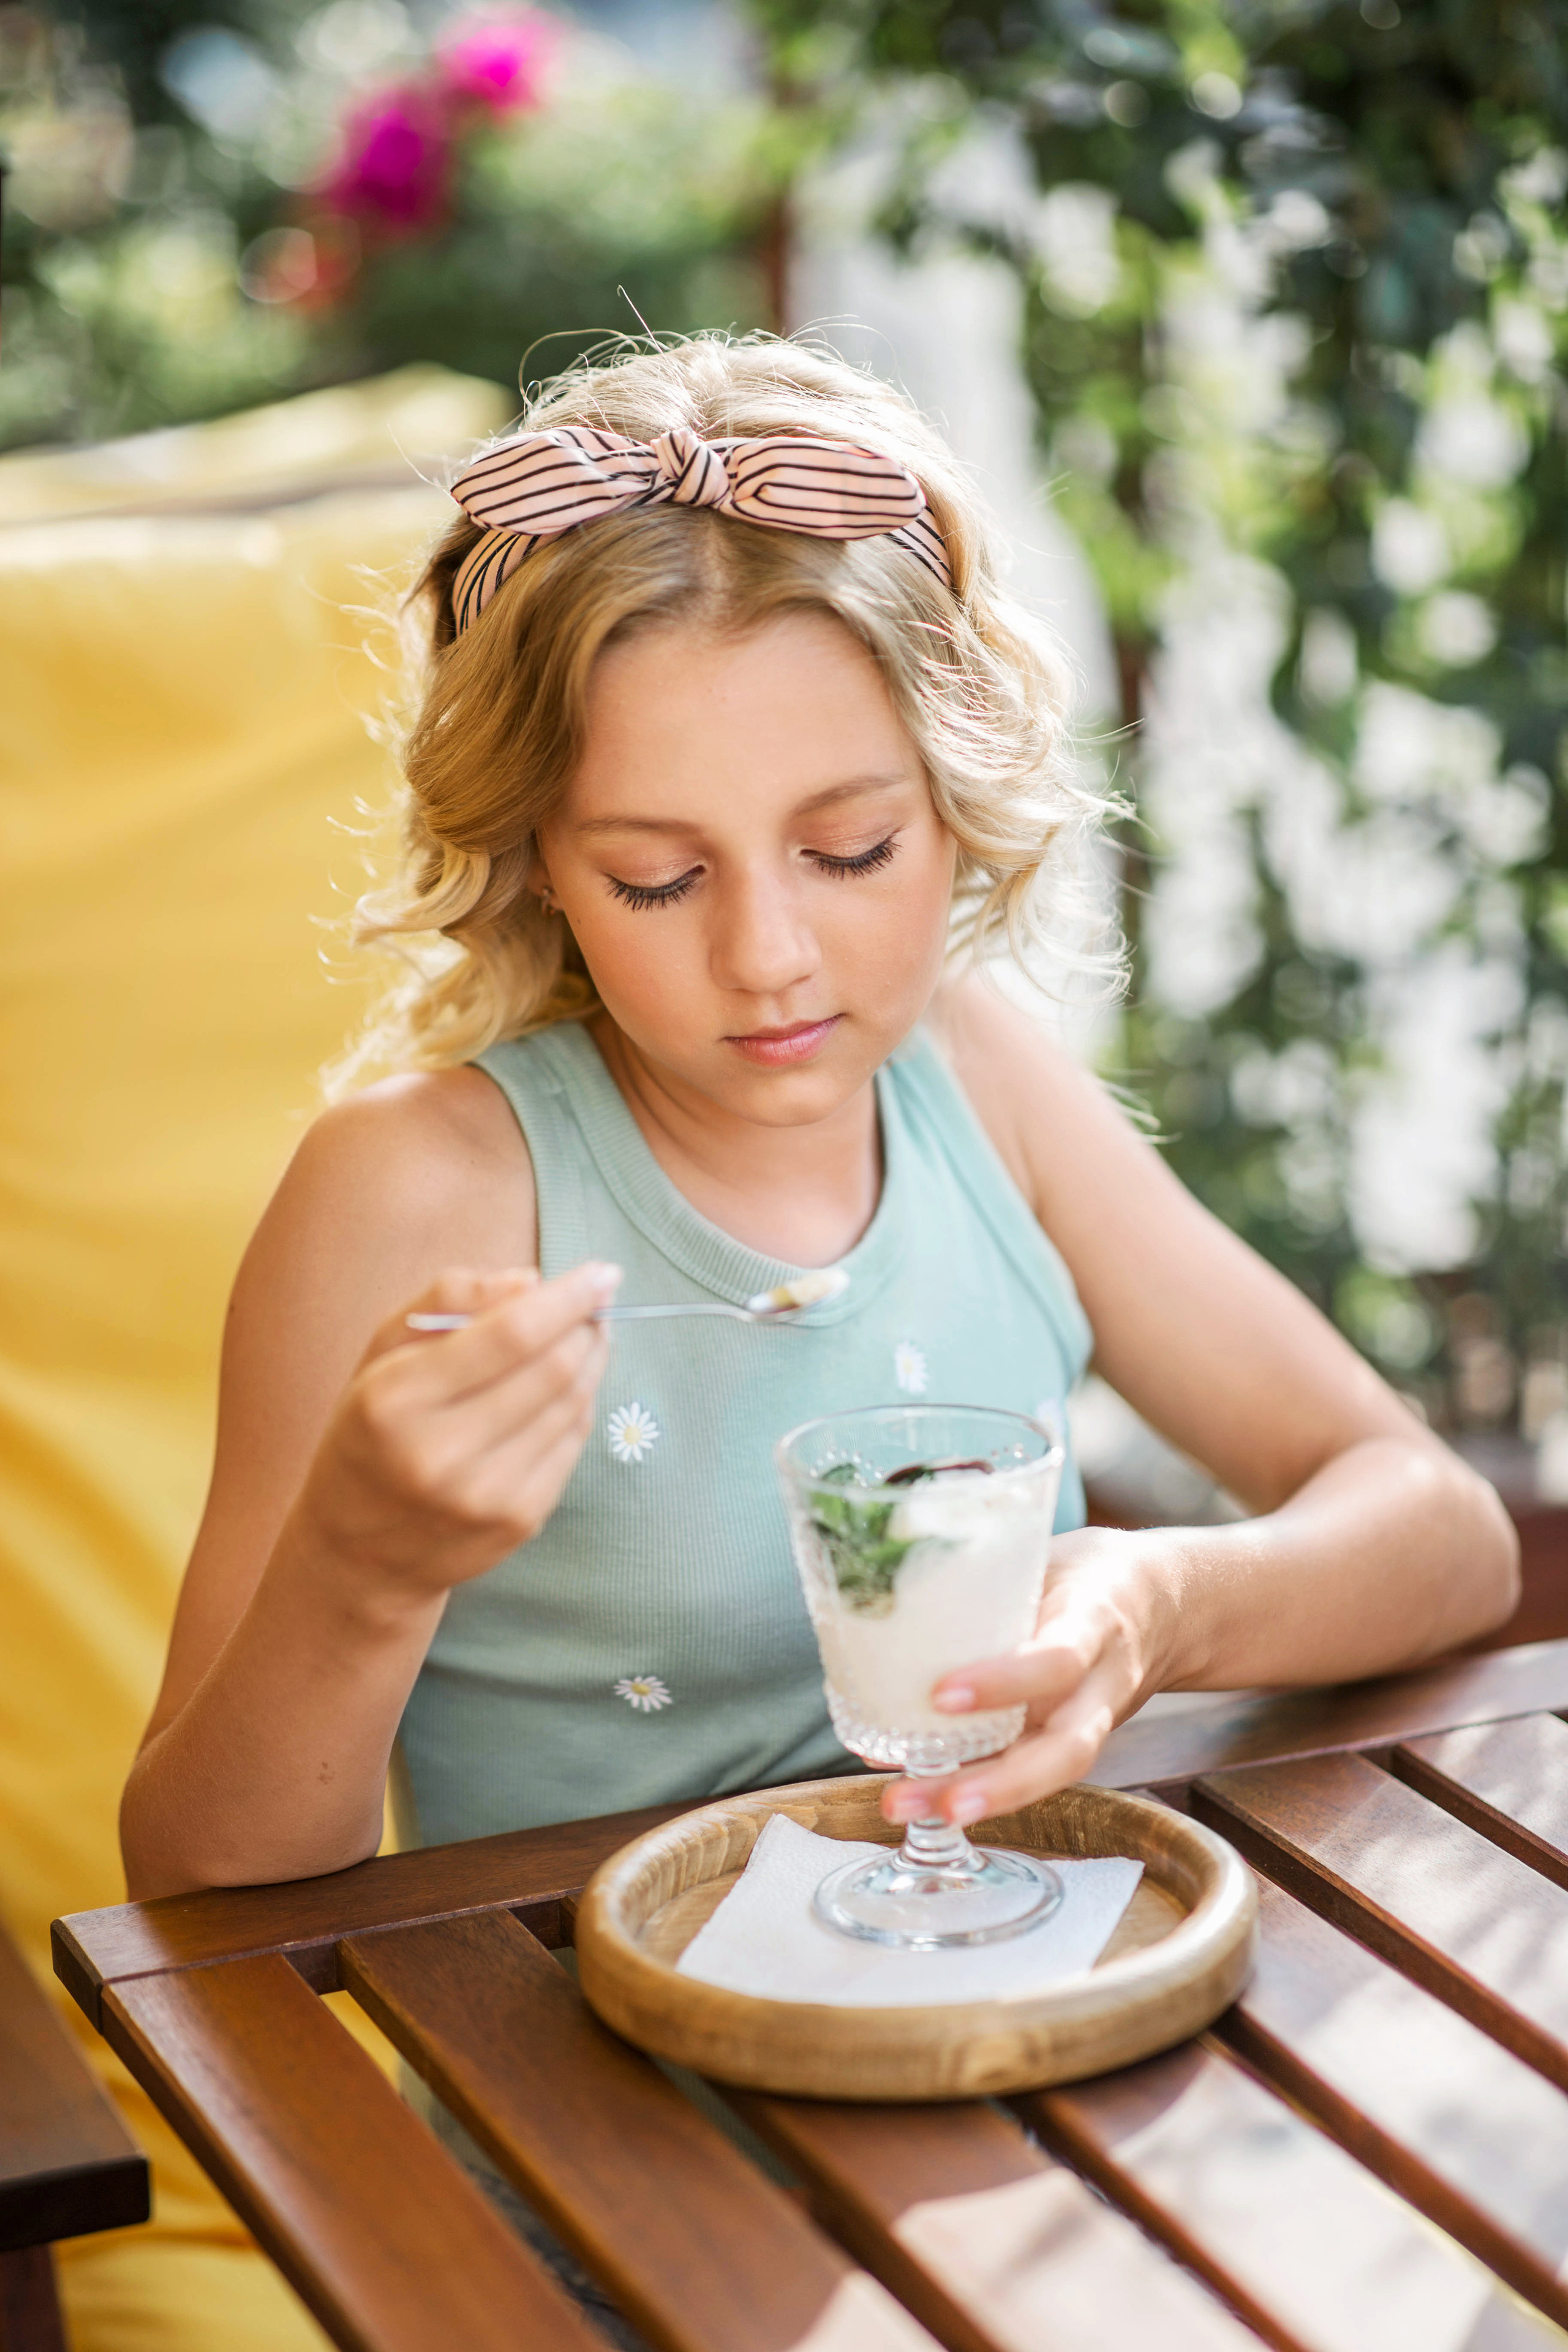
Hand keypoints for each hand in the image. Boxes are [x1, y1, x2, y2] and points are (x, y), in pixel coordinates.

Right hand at [289, 1261, 618, 1607]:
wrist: (357, 1552)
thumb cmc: (371, 1432)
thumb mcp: (382, 1353)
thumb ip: (448, 1299)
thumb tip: (530, 1281)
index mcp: (396, 1399)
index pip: (511, 1334)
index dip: (568, 1298)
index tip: (603, 1271)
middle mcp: (441, 1454)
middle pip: (554, 1368)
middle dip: (587, 1324)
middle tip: (597, 1300)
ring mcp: (486, 1495)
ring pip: (573, 1404)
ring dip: (592, 1359)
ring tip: (587, 1335)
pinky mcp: (519, 1521)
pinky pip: (573, 1443)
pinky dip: (581, 1403)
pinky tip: (568, 1386)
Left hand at [881, 1526, 1177, 1828]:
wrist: (1166, 1602)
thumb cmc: (1088, 1573)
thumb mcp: (1046, 1558)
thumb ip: (988, 1579)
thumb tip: (887, 1598)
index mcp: (1094, 1621)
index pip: (1058, 1660)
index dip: (1006, 1682)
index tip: (941, 1694)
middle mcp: (1102, 1684)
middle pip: (1067, 1750)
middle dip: (998, 1782)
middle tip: (921, 1795)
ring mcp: (1095, 1720)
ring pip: (1054, 1773)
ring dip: (981, 1798)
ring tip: (907, 1806)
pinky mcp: (1078, 1739)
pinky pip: (1035, 1769)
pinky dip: (982, 1785)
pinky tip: (925, 1793)